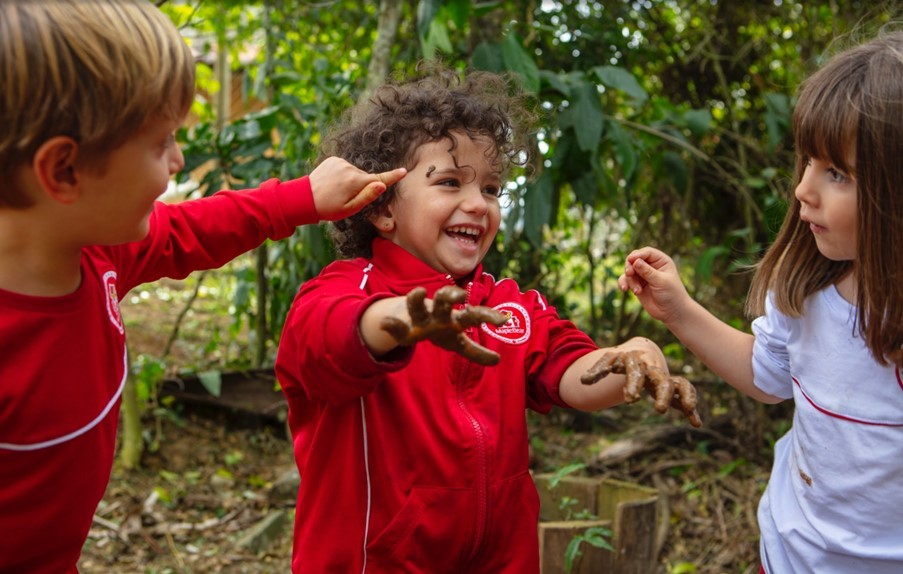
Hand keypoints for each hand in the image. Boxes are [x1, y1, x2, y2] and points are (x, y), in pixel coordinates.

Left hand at [309, 156, 406, 220]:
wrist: (303, 198)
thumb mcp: (349, 209)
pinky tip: (332, 182)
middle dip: (361, 186)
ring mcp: (341, 162)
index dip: (393, 176)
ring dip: (351, 181)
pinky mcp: (333, 159)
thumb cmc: (328, 208)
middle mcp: (350, 168)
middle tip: (345, 198)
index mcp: (355, 182)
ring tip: (336, 191)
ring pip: (355, 173)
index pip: (379, 179)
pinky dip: (343, 174)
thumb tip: (382, 186)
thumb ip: (367, 197)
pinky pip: (345, 167)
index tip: (404, 171)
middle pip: (365, 178)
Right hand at [380, 286, 507, 365]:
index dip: (489, 316)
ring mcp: (419, 317)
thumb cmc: (437, 330)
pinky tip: (385, 324)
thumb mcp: (456, 342)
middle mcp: (437, 314)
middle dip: (450, 296)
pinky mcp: (403, 326)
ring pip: (418, 305)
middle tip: (459, 294)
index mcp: (454, 319)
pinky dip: (391, 325)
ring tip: (417, 292)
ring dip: (417, 299)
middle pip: (444, 301)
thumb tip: (497, 361)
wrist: (409, 321)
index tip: (504, 320)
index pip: (474, 315)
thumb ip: (475, 351)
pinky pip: (397, 326)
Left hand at [581, 350, 701, 426]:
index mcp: (636, 363)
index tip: (630, 399)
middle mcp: (654, 370)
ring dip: (685, 397)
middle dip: (662, 394)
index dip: (633, 384)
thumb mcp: (610, 362)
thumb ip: (598, 370)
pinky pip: (685, 395)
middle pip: (661, 380)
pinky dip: (690, 409)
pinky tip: (696, 423)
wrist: (641, 352)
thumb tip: (582, 381)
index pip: (636, 372)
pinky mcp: (673, 388)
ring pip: (679, 385)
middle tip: (660, 410)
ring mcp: (665, 378)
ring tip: (688, 410)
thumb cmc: (623, 360)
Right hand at [618, 247, 690, 326]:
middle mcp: (651, 266)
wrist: (672, 312)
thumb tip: (635, 261)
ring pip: (629, 271)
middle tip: (629, 273)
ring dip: (630, 280)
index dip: (637, 255)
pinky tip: (624, 290)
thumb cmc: (672, 294)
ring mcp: (643, 275)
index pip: (646, 252)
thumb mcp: (661, 281)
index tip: (631, 260)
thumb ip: (647, 271)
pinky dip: (623, 284)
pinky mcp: (637, 284)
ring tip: (637, 291)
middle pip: (634, 259)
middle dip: (630, 266)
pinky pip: (625, 280)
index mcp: (661, 261)